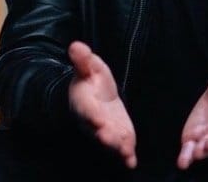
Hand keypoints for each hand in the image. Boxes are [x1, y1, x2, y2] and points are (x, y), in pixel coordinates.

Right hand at [68, 41, 136, 168]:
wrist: (93, 97)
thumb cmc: (90, 81)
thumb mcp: (89, 66)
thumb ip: (83, 59)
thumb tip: (76, 45)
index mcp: (84, 102)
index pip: (87, 110)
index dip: (93, 116)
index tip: (99, 120)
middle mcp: (92, 120)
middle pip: (98, 130)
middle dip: (105, 135)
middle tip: (112, 138)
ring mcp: (105, 131)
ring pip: (109, 142)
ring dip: (116, 147)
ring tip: (125, 151)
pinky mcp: (117, 136)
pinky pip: (120, 148)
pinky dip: (125, 156)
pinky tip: (131, 161)